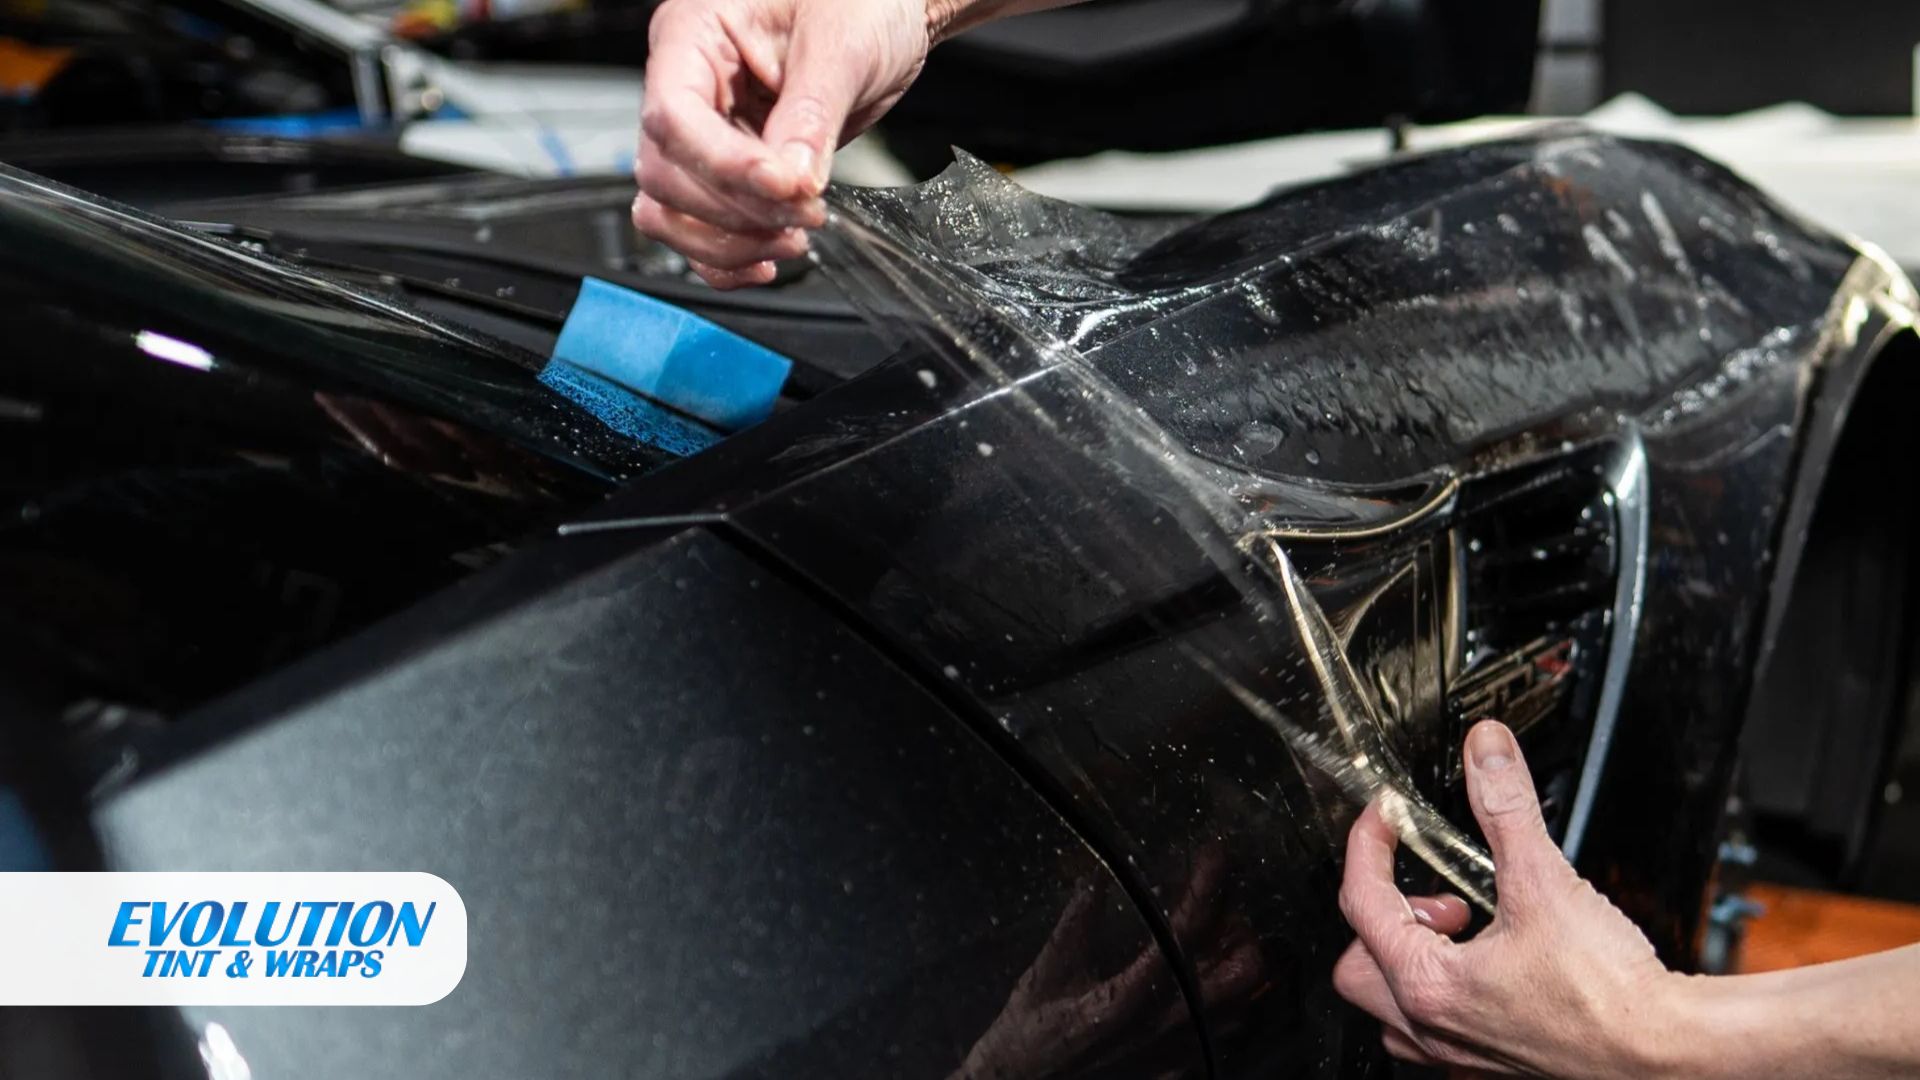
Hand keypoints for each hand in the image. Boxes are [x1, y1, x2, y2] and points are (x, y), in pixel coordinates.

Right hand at [634, 0, 936, 287]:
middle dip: (735, 209)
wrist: (886, 12)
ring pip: (671, 210)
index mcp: (693, 35)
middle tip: (807, 212)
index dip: (723, 164)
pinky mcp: (728, 170)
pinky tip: (768, 259)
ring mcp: (703, 132)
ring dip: (727, 241)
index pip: (673, 116)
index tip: (783, 187)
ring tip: (794, 238)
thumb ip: (810, 116)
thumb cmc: (860, 0)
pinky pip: (698, 228)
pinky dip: (726, 256)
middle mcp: (685, 84)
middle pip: (666, 173)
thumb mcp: (842, 45)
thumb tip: (791, 181)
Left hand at [1334, 720, 1682, 1077]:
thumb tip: (1486, 753)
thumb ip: (1506, 807)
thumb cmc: (1610, 993)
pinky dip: (1441, 989)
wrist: (1666, 1050)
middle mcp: (1433, 1027)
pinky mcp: (1490, 1062)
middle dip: (1384, 912)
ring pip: (1391, 1002)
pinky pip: (1432, 1030)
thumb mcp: (1544, 881)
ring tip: (1461, 924)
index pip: (1361, 901)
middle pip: (1358, 961)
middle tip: (1434, 889)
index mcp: (1429, 984)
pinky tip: (1484, 963)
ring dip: (1407, 954)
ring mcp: (1458, 1052)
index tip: (1386, 818)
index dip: (1370, 844)